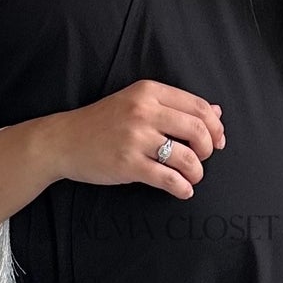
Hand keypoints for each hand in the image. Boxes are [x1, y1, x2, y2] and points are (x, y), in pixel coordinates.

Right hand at [51, 80, 225, 200]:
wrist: (65, 140)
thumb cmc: (103, 123)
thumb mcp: (137, 102)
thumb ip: (175, 106)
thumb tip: (216, 112)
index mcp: (149, 92)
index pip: (198, 107)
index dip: (216, 127)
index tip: (218, 141)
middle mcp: (144, 111)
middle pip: (197, 131)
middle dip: (208, 150)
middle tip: (202, 159)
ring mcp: (136, 139)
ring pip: (186, 157)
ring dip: (196, 172)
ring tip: (191, 177)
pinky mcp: (129, 164)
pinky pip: (168, 179)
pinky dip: (182, 188)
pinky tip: (183, 190)